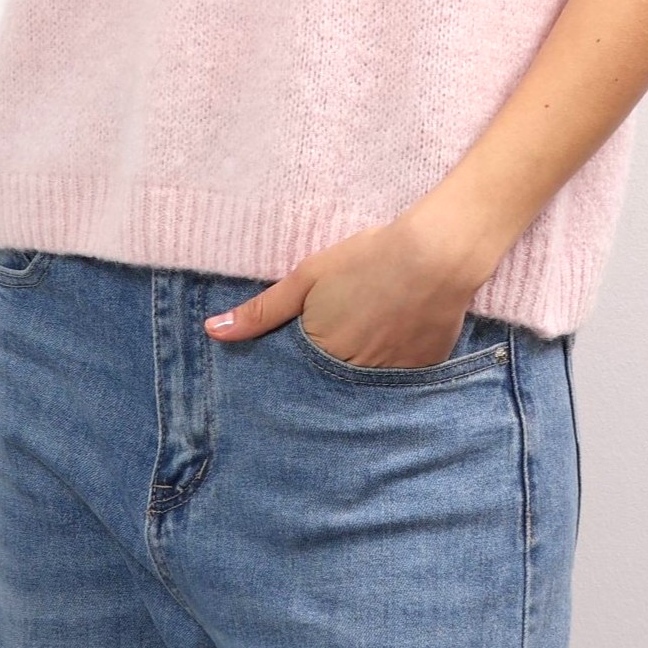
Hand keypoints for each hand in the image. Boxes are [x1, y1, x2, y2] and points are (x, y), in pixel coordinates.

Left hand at [203, 215, 479, 368]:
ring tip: (363, 348)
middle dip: (324, 379)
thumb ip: (261, 311)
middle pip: (329, 390)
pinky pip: (397, 386)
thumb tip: (212, 332)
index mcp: (320, 357)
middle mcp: (353, 380)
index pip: (295, 383)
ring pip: (363, 391)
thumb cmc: (366, 261)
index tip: (294, 363)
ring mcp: (390, 382)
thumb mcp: (306, 278)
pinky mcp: (421, 377)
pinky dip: (390, 372)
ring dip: (357, 379)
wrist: (434, 256)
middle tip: (336, 346)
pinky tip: (393, 345)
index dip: (294, 373)